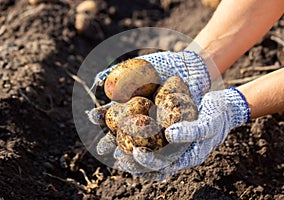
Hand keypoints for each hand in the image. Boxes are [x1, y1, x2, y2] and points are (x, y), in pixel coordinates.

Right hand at [90, 50, 211, 174]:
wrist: (188, 67)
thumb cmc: (162, 65)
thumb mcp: (139, 66)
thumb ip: (118, 72)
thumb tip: (97, 81)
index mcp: (130, 105)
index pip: (111, 113)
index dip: (101, 116)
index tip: (92, 117)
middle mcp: (140, 119)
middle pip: (122, 132)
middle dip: (111, 141)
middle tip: (103, 148)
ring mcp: (156, 126)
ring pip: (139, 143)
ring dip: (128, 151)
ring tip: (121, 155)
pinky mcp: (172, 132)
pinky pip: (161, 143)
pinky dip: (151, 151)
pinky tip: (144, 153)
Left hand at [120, 87, 249, 179]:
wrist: (224, 109)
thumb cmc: (217, 117)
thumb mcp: (207, 124)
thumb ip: (190, 131)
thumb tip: (169, 135)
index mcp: (188, 157)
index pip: (165, 166)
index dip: (148, 162)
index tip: (134, 152)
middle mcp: (179, 155)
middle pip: (153, 166)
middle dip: (135, 164)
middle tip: (118, 155)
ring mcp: (174, 146)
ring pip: (151, 157)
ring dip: (134, 157)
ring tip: (117, 150)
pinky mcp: (170, 135)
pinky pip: (154, 143)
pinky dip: (140, 143)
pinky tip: (128, 136)